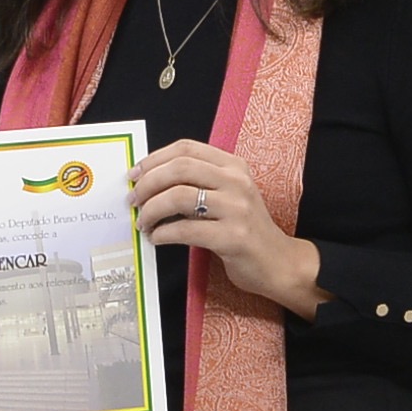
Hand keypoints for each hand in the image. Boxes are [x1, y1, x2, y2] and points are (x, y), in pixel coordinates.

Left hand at [132, 143, 325, 316]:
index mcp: (234, 166)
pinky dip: (163, 233)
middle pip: (179, 168)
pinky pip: (185, 230)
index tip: (135, 174)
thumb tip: (149, 182)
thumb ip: (198, 184)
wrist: (278, 262)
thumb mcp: (228, 196)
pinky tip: (157, 238)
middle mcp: (237, 182)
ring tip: (143, 222)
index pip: (186, 148)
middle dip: (147, 184)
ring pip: (179, 197)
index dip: (154, 159)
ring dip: (151, 210)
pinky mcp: (232, 237)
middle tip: (133, 200)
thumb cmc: (246, 228)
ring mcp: (237, 209)